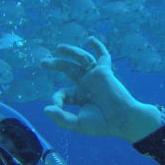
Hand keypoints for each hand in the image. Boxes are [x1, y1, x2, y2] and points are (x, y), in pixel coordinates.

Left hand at [41, 36, 164, 141]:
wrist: (122, 120)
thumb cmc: (102, 124)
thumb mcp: (77, 123)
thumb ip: (61, 118)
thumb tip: (46, 109)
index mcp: (80, 96)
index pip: (63, 92)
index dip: (57, 97)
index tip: (57, 106)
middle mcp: (87, 84)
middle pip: (69, 69)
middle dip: (56, 64)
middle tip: (43, 62)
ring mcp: (95, 77)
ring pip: (81, 59)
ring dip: (70, 51)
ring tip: (58, 48)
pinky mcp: (104, 71)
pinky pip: (102, 55)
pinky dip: (97, 46)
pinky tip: (89, 39)